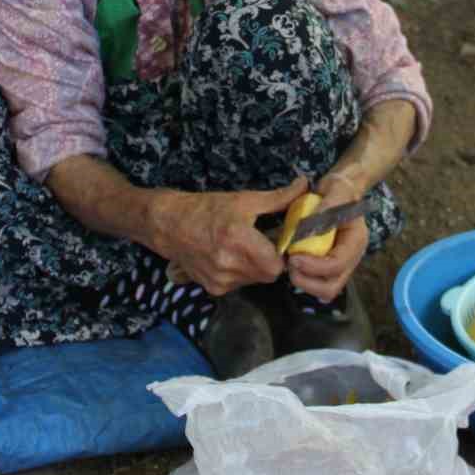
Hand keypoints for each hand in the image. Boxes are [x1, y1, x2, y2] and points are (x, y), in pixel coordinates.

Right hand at [151, 176, 309, 295]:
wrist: (169, 225)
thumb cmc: (207, 208)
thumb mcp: (244, 199)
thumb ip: (279, 198)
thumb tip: (306, 185)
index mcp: (238, 240)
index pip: (278, 265)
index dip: (283, 254)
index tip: (282, 241)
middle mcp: (229, 264)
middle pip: (269, 274)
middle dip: (272, 260)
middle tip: (267, 242)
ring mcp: (220, 280)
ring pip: (255, 280)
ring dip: (257, 267)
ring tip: (248, 247)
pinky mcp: (214, 288)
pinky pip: (240, 284)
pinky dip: (242, 272)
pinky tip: (232, 256)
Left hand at [285, 171, 367, 302]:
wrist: (339, 191)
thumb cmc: (339, 190)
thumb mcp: (336, 190)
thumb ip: (327, 207)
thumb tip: (313, 224)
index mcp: (355, 241)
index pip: (337, 265)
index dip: (314, 266)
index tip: (293, 256)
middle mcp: (350, 258)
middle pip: (332, 287)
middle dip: (308, 282)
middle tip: (290, 265)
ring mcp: (339, 264)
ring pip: (323, 290)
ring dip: (304, 282)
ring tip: (289, 263)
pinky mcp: (328, 265)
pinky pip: (316, 282)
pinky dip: (303, 277)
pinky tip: (292, 261)